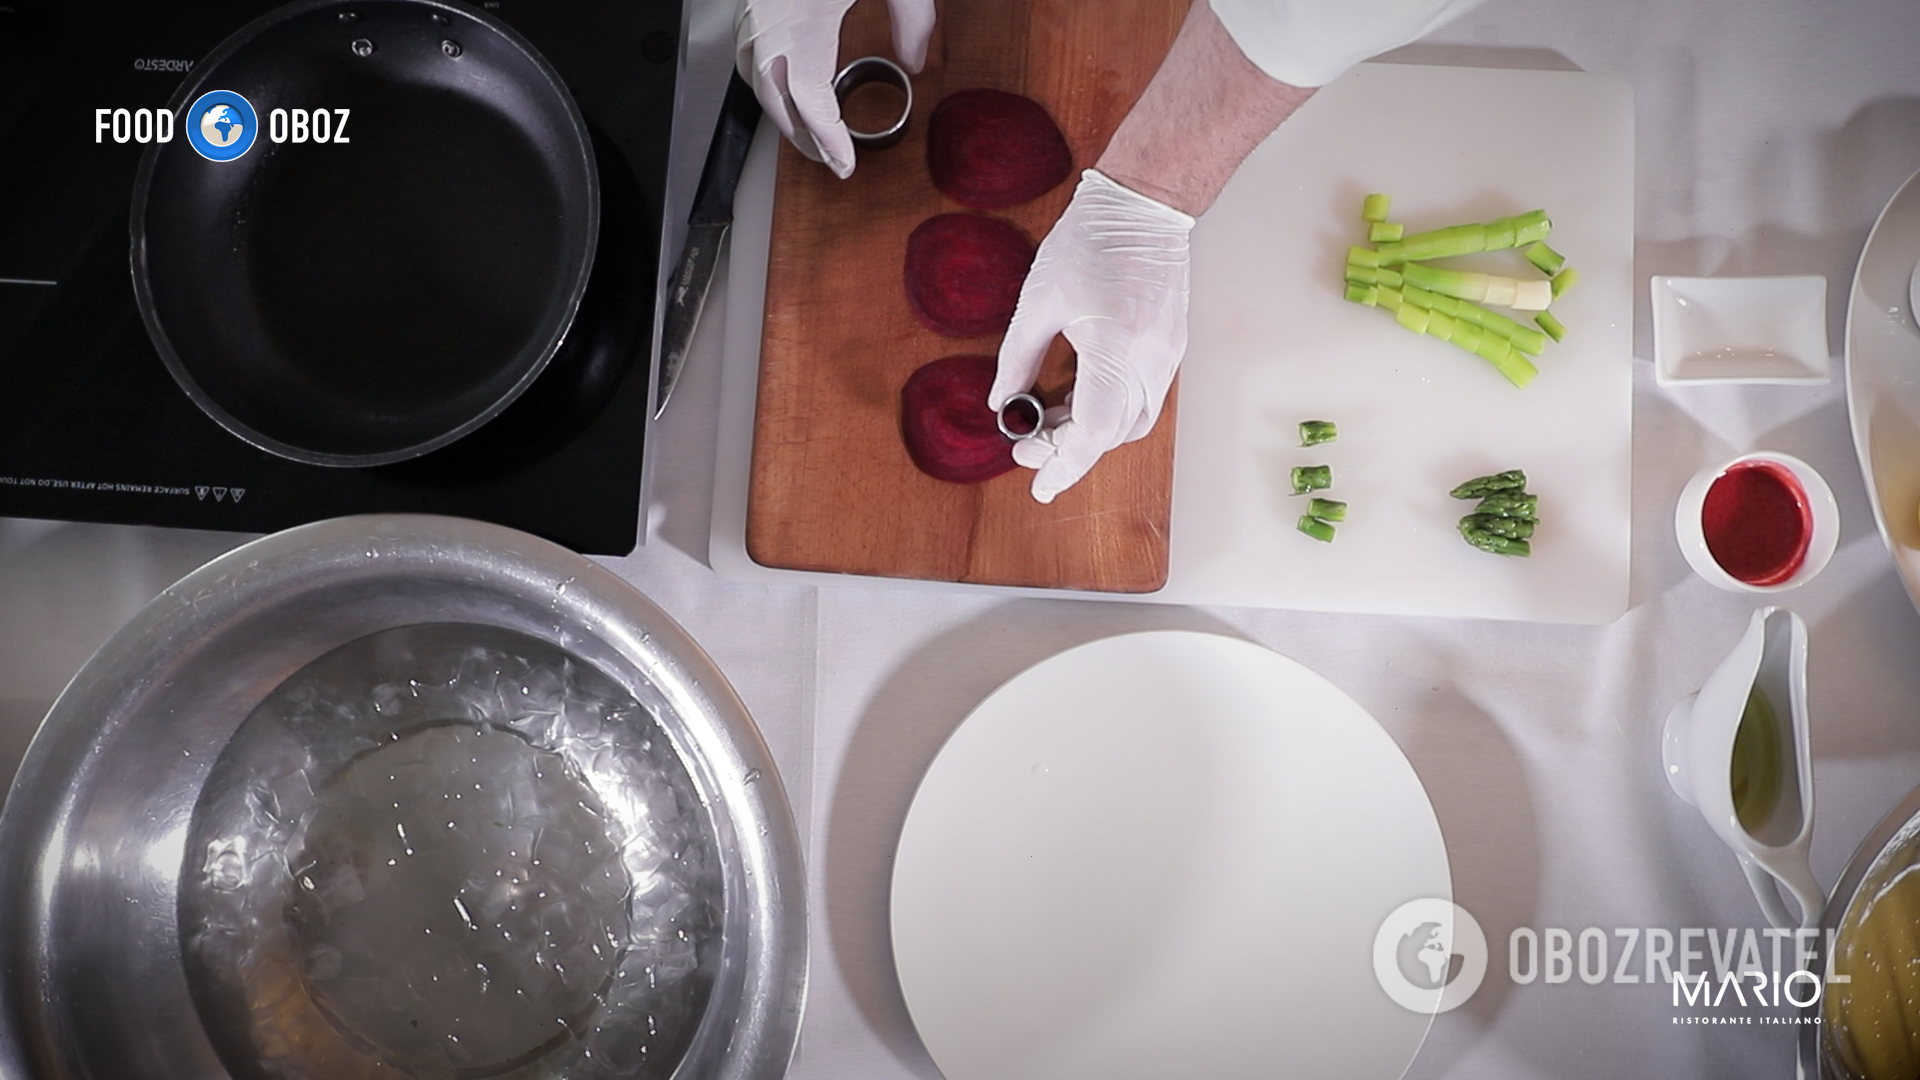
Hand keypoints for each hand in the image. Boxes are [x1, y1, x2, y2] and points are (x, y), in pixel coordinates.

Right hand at [735, 0, 934, 177]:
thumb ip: (912, 20)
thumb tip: (915, 61)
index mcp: (804, 20)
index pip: (809, 98)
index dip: (826, 139)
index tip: (843, 164)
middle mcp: (771, 19)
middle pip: (774, 99)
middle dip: (800, 136)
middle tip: (829, 158)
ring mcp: (754, 10)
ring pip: (753, 77)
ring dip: (779, 109)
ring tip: (808, 129)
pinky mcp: (750, 0)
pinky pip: (747, 50)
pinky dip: (765, 77)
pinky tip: (786, 83)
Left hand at [990, 169, 1195, 503]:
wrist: (1143, 206)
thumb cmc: (1088, 243)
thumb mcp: (1038, 300)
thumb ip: (1017, 358)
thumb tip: (1001, 404)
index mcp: (1116, 347)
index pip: (1094, 430)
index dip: (1065, 465)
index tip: (1041, 487)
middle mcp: (1150, 359)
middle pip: (1112, 434)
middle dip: (1069, 450)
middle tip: (1026, 447)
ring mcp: (1167, 355)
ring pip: (1130, 422)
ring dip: (1090, 433)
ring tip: (1049, 420)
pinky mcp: (1170, 348)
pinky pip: (1141, 399)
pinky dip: (1108, 411)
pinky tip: (1076, 398)